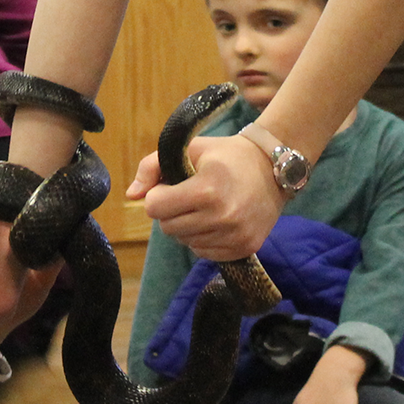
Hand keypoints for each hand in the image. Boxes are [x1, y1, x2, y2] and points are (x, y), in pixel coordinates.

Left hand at [128, 134, 284, 261]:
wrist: (273, 168)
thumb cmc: (225, 155)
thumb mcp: (190, 149)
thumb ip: (152, 167)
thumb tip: (131, 195)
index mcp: (206, 189)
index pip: (155, 208)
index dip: (157, 196)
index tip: (170, 186)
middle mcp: (222, 216)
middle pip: (168, 228)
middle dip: (170, 212)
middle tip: (187, 195)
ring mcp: (235, 236)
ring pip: (185, 242)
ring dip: (187, 226)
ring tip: (205, 206)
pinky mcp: (245, 248)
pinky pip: (204, 253)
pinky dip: (203, 239)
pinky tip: (216, 220)